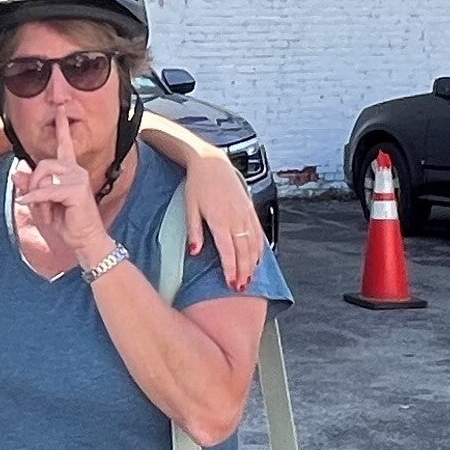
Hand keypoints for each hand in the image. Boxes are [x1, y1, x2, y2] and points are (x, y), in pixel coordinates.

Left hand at [12, 108, 112, 273]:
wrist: (85, 241)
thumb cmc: (67, 224)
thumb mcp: (42, 205)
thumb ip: (31, 188)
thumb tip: (17, 173)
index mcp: (70, 171)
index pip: (65, 145)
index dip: (62, 127)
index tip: (60, 110)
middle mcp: (76, 170)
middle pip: (43, 164)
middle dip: (34, 185)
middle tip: (37, 204)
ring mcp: (78, 178)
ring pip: (44, 175)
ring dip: (37, 196)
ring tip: (46, 212)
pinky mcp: (76, 189)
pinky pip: (47, 190)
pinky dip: (34, 198)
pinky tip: (27, 203)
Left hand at [183, 154, 264, 290]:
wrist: (211, 162)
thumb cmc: (198, 183)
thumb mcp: (190, 207)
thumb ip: (194, 231)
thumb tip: (195, 252)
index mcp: (220, 219)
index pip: (228, 251)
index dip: (231, 269)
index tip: (231, 283)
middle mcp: (235, 217)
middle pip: (244, 251)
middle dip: (244, 272)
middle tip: (241, 288)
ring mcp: (245, 213)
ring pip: (254, 243)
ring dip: (253, 263)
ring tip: (250, 278)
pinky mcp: (250, 208)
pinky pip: (258, 232)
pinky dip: (260, 247)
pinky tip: (257, 257)